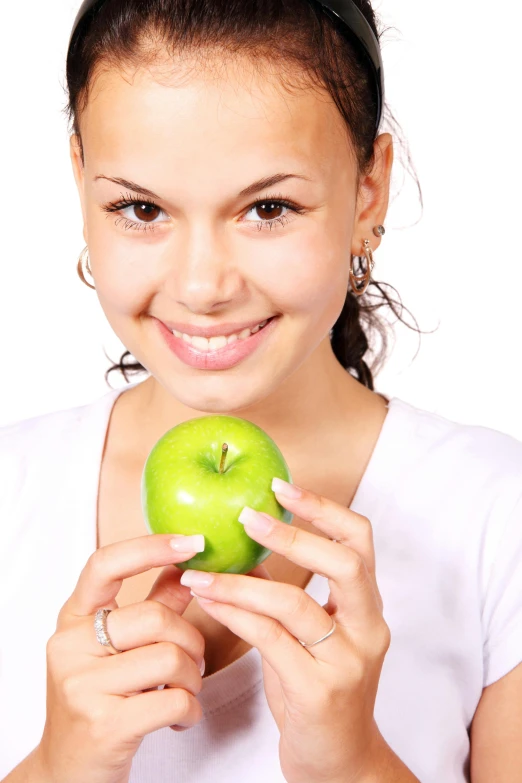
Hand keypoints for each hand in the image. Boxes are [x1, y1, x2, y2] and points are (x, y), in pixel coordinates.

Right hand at [37, 534, 206, 782]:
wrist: (67, 773)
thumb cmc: (99, 702)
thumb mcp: (115, 650)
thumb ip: (150, 607)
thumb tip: (184, 567)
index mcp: (72, 619)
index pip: (106, 565)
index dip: (150, 547)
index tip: (192, 542)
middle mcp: (69, 647)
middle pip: (156, 618)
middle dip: (191, 641)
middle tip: (193, 661)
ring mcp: (82, 686)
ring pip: (171, 657)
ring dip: (193, 678)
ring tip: (184, 691)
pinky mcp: (103, 725)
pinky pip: (174, 700)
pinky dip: (191, 710)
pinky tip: (182, 718)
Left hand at [180, 479, 390, 782]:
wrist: (339, 764)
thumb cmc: (319, 693)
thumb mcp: (310, 638)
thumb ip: (287, 596)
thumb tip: (247, 553)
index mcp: (368, 609)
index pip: (360, 542)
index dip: (324, 508)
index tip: (282, 486)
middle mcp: (368, 630)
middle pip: (343, 563)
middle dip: (293, 534)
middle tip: (248, 517)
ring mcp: (346, 662)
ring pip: (295, 603)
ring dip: (241, 582)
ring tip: (202, 570)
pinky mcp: (318, 692)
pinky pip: (270, 640)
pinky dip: (235, 614)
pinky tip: (208, 601)